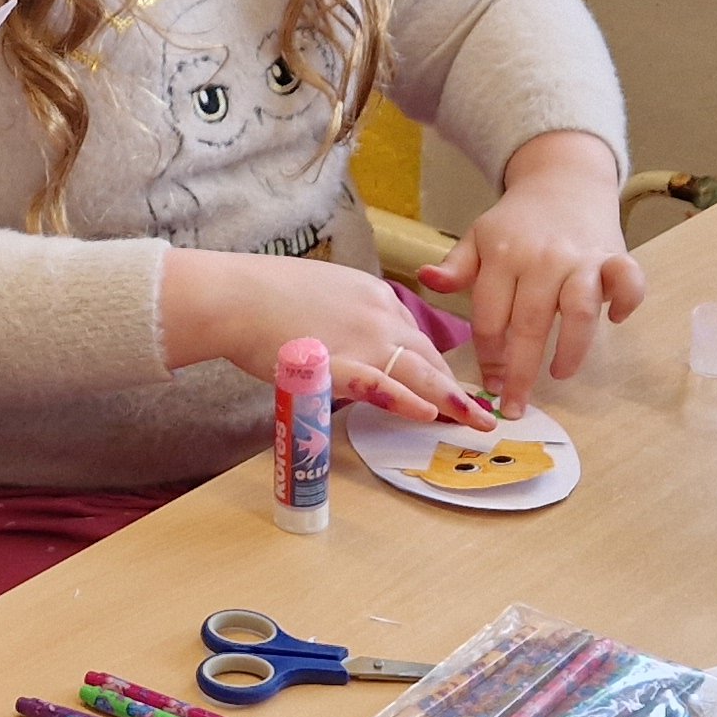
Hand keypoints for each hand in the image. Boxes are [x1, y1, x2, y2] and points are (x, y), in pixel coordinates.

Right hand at [163, 247, 488, 426]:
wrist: (233, 295)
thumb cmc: (266, 295)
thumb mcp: (324, 294)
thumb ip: (350, 320)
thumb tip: (357, 347)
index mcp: (374, 296)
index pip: (415, 336)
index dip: (436, 368)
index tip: (452, 390)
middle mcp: (378, 313)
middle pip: (428, 355)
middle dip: (457, 388)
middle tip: (483, 414)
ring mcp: (360, 337)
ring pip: (417, 370)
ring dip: (451, 399)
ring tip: (477, 422)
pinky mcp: (336, 361)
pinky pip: (379, 383)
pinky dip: (405, 399)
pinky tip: (426, 412)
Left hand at [423, 130, 642, 413]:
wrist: (564, 178)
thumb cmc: (517, 221)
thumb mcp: (479, 237)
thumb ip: (457, 266)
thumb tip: (427, 281)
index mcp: (502, 255)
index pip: (490, 315)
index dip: (487, 354)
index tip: (488, 385)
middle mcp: (541, 258)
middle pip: (529, 322)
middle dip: (521, 371)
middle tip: (515, 405)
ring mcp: (581, 257)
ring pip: (577, 309)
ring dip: (570, 348)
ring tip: (560, 374)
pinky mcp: (614, 255)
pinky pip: (627, 282)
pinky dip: (625, 302)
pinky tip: (614, 320)